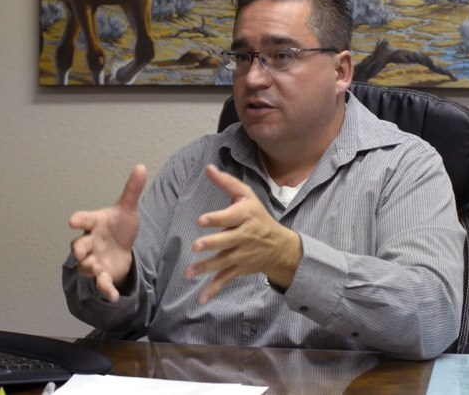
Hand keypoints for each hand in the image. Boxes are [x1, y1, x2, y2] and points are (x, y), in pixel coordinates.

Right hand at [69, 164, 146, 301]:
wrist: (123, 249)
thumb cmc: (120, 227)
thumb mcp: (129, 209)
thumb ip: (132, 190)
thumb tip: (141, 166)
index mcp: (95, 223)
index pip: (84, 219)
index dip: (78, 219)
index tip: (73, 221)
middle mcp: (90, 241)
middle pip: (80, 245)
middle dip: (79, 248)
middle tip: (79, 250)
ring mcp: (94, 259)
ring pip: (86, 265)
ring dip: (89, 267)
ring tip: (95, 268)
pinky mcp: (102, 274)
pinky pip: (100, 283)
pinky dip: (105, 290)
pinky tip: (112, 296)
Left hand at [185, 164, 301, 303]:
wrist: (279, 246)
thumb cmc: (257, 215)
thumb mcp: (246, 196)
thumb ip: (227, 183)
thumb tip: (208, 168)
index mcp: (245, 216)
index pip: (230, 217)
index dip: (216, 219)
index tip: (201, 220)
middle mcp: (244, 236)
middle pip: (227, 241)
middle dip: (212, 244)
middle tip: (196, 246)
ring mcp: (242, 255)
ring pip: (223, 262)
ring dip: (206, 268)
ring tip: (189, 272)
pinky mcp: (239, 269)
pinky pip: (225, 280)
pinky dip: (213, 290)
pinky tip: (201, 299)